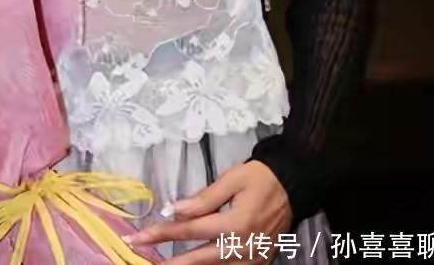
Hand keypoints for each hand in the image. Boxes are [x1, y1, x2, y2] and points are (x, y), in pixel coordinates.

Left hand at [125, 160, 291, 263]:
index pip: (190, 230)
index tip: (138, 236)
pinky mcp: (257, 263)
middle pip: (198, 258)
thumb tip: (174, 209)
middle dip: (168, 259)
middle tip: (141, 255)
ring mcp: (251, 260)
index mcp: (236, 224)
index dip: (162, 233)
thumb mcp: (232, 178)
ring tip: (163, 263)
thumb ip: (203, 198)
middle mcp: (243, 247)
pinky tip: (193, 264)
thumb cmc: (261, 177)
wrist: (294, 187)